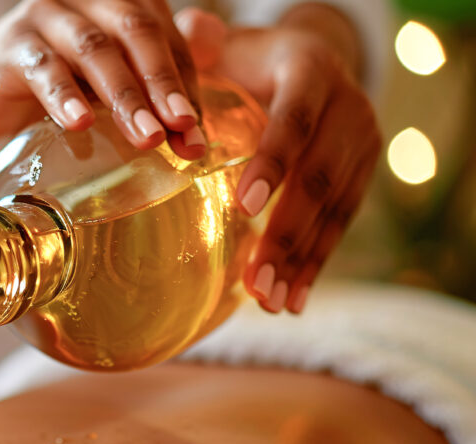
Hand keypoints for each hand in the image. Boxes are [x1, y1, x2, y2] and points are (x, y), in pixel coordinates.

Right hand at [0, 0, 207, 158]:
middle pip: (136, 32)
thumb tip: (194, 129)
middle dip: (163, 84)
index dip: (185, 83)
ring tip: (147, 138)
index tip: (196, 135)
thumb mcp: (99, 87)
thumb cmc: (45, 89)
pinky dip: (64, 97)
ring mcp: (45, 16)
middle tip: (182, 128)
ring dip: (125, 96)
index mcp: (115, 0)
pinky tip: (80, 124)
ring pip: (95, 50)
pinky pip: (43, 69)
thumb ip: (141, 91)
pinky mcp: (11, 46)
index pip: (163, 37)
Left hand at [176, 6, 380, 313]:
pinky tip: (293, 300)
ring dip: (301, 260)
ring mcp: (362, 144)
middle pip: (319, 176)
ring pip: (334, 208)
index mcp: (311, 71)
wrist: (311, 62)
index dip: (274, 162)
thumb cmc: (251, 60)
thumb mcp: (228, 46)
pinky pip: (342, 223)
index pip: (296, 119)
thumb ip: (204, 46)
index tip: (244, 207)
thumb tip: (188, 32)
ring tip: (270, 302)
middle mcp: (349, 106)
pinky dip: (316, 263)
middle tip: (256, 280)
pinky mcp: (363, 174)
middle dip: (286, 233)